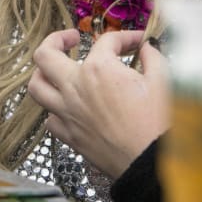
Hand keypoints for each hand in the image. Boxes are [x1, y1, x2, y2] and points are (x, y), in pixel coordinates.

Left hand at [27, 29, 169, 178]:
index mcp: (99, 69)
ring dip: (43, 73)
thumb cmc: (159, 123)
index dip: (124, 37)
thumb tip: (147, 48)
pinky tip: (67, 106)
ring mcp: (68, 112)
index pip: (106, 41)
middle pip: (45, 55)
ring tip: (56, 69)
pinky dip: (54, 109)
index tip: (137, 42)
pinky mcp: (69, 135)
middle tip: (71, 38)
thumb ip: (152, 58)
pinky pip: (49, 118)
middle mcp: (75, 87)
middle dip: (55, 39)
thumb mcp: (165, 81)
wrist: (152, 164)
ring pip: (36, 86)